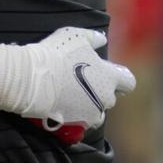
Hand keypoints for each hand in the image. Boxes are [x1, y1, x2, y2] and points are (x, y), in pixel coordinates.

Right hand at [0, 27, 135, 132]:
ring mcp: (91, 115)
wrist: (35, 78)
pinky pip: (80, 123)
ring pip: (96, 113)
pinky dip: (74, 116)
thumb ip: (93, 38)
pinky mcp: (76, 126)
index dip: (120, 78)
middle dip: (99, 91)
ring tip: (70, 96)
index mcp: (109, 78)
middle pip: (109, 98)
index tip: (110, 74)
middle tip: (81, 82)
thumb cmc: (57, 54)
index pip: (128, 81)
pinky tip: (62, 106)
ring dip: (88, 106)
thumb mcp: (76, 36)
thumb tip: (102, 39)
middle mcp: (105, 99)